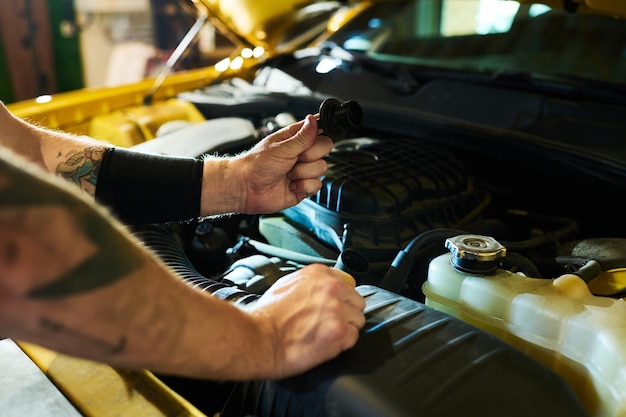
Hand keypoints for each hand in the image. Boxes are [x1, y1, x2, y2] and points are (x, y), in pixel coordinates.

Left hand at [235, 114, 332, 213]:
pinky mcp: (303, 187)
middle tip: (294, 159)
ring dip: (303, 173)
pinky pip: (317, 185)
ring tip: (288, 174)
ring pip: (322, 168)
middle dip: (310, 155)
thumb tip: (314, 119)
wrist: (246, 188)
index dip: (319, 133)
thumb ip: (303, 136)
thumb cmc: (256, 164)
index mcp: (295, 138)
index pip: (318, 129)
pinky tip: (291, 185)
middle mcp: (301, 153)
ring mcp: (303, 170)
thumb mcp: (282, 147)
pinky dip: (304, 186)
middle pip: (325, 148)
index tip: (312, 140)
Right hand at [248, 264, 365, 378]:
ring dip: (345, 328)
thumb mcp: (287, 284)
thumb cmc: (267, 316)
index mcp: (319, 274)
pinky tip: (324, 343)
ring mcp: (337, 309)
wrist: (259, 339)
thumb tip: (323, 286)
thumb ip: (311, 282)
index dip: (341, 298)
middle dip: (346, 313)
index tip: (333, 307)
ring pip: (358, 320)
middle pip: (356, 301)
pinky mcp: (339, 331)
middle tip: (327, 323)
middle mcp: (331, 288)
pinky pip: (353, 337)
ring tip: (323, 334)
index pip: (347, 283)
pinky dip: (342, 344)